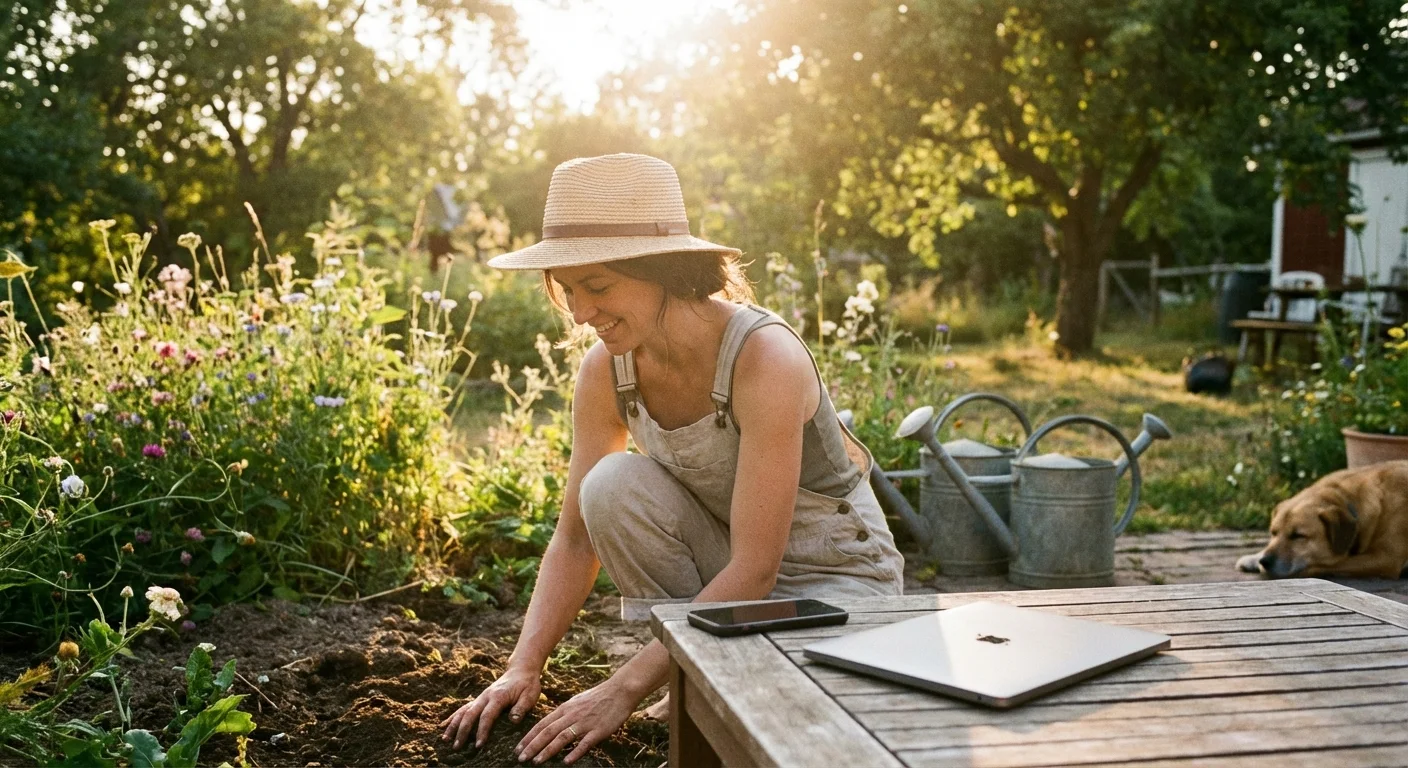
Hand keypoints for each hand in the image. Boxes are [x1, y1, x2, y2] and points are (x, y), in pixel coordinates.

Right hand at [440, 664, 541, 750]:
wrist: (521, 670)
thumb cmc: (527, 684)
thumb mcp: (530, 695)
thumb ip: (521, 708)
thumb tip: (513, 720)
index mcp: (498, 696)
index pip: (487, 716)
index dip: (482, 731)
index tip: (478, 745)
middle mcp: (485, 696)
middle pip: (470, 714)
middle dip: (462, 731)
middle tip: (457, 746)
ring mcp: (481, 697)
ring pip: (463, 711)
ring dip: (453, 725)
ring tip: (445, 739)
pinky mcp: (479, 699)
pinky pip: (463, 708)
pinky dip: (453, 717)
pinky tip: (444, 725)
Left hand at [515, 679, 637, 764]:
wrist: (620, 690)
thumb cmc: (598, 697)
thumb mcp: (577, 702)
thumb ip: (564, 714)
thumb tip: (551, 727)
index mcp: (565, 708)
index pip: (542, 724)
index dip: (529, 737)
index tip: (518, 748)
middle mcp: (572, 715)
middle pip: (548, 732)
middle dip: (532, 746)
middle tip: (521, 758)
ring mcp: (585, 722)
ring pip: (562, 737)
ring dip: (548, 750)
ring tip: (536, 761)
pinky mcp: (599, 730)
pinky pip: (585, 743)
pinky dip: (574, 752)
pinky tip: (566, 761)